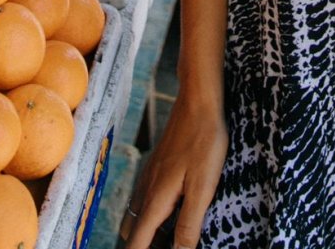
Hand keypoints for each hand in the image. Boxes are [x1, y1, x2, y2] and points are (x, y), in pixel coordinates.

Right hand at [120, 97, 227, 248]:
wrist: (198, 101)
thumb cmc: (203, 142)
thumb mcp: (202, 187)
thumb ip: (189, 224)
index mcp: (156, 200)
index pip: (136, 243)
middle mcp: (147, 189)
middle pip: (131, 232)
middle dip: (141, 246)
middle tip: (165, 245)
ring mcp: (150, 176)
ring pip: (137, 215)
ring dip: (147, 232)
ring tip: (169, 237)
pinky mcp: (158, 166)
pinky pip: (146, 199)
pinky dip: (153, 215)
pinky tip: (174, 211)